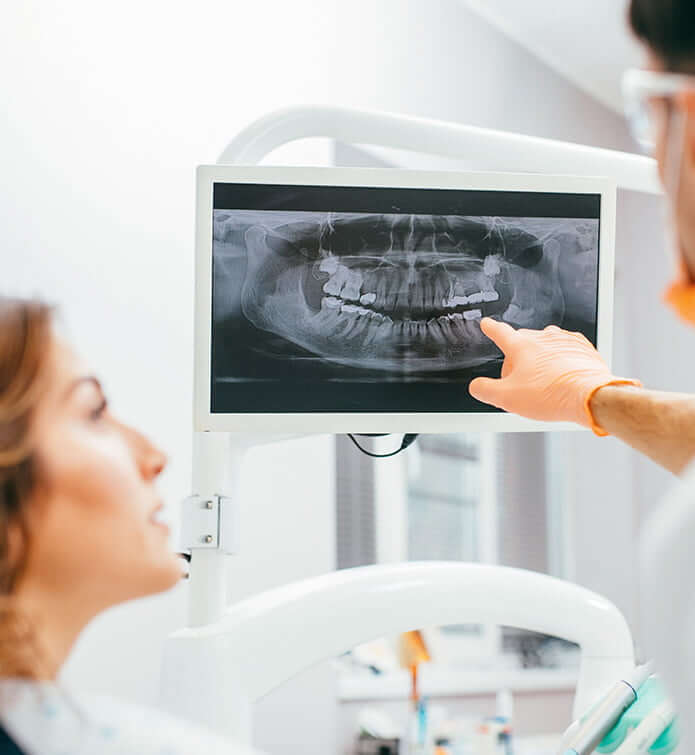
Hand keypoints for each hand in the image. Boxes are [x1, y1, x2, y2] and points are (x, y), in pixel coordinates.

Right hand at [468, 318, 635, 429]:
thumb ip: (484, 390)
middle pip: (523, 344)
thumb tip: (477, 386)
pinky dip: (561, 362)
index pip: (500, 332)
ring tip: (544, 384)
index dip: (491, 328)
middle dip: (518, 360)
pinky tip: (562, 378)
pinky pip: (566, 351)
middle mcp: (543, 338)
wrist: (589, 396)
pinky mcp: (583, 348)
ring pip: (545, 347)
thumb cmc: (551, 395)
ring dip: (541, 361)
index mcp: (521, 346)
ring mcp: (564, 341)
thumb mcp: (506, 398)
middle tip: (521, 383)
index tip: (487, 324)